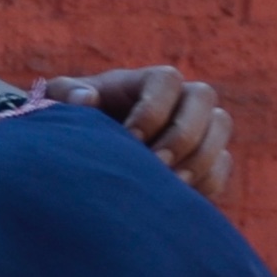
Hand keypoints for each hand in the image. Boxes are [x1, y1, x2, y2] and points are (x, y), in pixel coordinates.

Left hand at [40, 65, 233, 200]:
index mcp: (144, 82)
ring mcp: (196, 129)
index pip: (167, 79)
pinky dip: (206, 182)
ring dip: (199, 158)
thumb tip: (86, 99)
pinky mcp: (203, 162)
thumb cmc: (68, 126)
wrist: (81, 163)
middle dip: (183, 134)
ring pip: (219, 130)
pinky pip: (221, 167)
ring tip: (168, 185)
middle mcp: (177, 100)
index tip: (130, 138)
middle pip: (204, 99)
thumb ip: (64, 96)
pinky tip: (177, 197)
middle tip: (156, 164)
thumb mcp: (56, 106)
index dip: (154, 108)